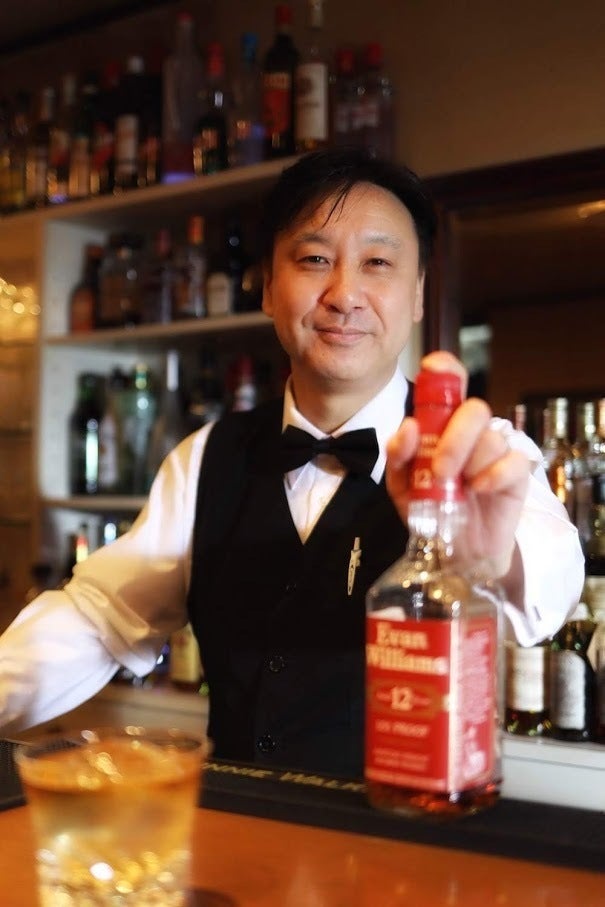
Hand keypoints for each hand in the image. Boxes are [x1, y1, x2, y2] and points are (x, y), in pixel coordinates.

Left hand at [385, 351, 530, 579]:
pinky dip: (494, 474)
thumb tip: (407, 427)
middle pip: (474, 409)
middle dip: (454, 438)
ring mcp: (496, 452)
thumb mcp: (401, 486)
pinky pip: (514, 460)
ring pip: (492, 436)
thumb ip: (398, 456)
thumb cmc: (429, 511)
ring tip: (458, 489)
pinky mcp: (517, 475)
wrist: (453, 552)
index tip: (436, 367)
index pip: (450, 388)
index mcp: (442, 428)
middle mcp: (471, 434)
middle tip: (440, 470)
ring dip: (470, 463)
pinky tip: (480, 490)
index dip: (446, 371)